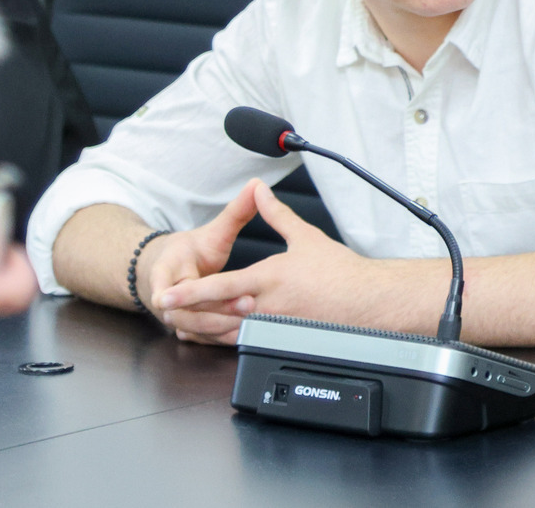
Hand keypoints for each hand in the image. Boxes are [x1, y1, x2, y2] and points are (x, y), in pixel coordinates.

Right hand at [139, 179, 264, 340]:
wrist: (173, 273)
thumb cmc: (190, 252)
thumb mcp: (211, 231)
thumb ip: (236, 212)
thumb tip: (257, 185)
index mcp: (165, 272)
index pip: (165, 286)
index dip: (173, 293)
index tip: (175, 298)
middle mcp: (168, 299)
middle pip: (186, 311)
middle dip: (216, 309)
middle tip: (247, 302)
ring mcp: (178, 317)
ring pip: (196, 330)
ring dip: (222, 327)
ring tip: (251, 319)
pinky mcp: (191, 331)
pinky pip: (205, 339)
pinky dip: (223, 338)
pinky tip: (246, 335)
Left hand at [155, 182, 402, 345]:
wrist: (369, 301)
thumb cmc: (340, 271)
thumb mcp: (304, 236)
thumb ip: (275, 213)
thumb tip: (259, 190)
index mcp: (268, 279)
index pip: (220, 287)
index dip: (190, 292)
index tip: (167, 295)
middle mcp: (267, 306)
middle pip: (218, 313)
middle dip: (188, 314)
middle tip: (165, 311)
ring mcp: (275, 327)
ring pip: (231, 332)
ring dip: (205, 329)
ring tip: (183, 324)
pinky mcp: (285, 339)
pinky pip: (250, 343)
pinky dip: (229, 340)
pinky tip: (217, 335)